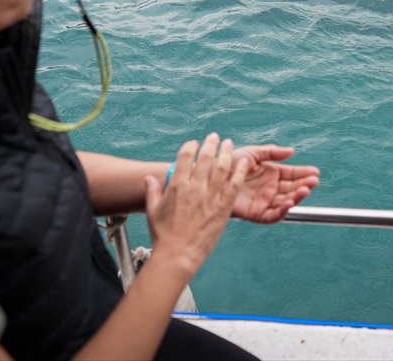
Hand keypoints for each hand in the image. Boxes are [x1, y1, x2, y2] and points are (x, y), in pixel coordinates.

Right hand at [144, 134, 247, 275]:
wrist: (178, 255)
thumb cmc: (164, 235)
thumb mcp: (153, 210)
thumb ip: (152, 191)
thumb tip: (148, 177)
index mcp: (177, 185)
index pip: (185, 156)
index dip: (191, 146)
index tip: (194, 144)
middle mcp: (195, 187)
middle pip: (205, 157)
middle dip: (210, 143)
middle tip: (214, 137)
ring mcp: (210, 197)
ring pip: (222, 167)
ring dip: (226, 152)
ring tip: (229, 144)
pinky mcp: (223, 207)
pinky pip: (234, 184)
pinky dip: (240, 171)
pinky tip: (244, 162)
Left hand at [229, 145, 320, 222]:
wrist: (211, 176)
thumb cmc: (229, 163)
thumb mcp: (252, 153)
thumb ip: (272, 152)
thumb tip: (291, 151)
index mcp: (270, 174)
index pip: (291, 174)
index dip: (303, 173)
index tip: (315, 172)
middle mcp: (270, 188)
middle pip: (292, 189)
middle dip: (304, 185)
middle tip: (313, 181)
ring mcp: (264, 201)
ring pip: (285, 202)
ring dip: (297, 197)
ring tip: (305, 190)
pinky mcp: (256, 213)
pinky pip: (273, 215)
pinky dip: (282, 211)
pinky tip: (289, 203)